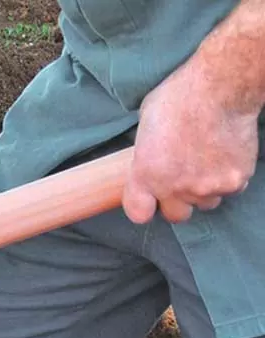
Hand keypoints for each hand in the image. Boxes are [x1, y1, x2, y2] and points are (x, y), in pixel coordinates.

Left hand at [123, 57, 258, 224]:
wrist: (223, 85)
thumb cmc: (181, 96)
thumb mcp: (146, 125)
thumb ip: (147, 153)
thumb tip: (150, 159)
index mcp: (145, 176)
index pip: (139, 213)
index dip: (146, 206)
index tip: (151, 199)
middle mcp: (173, 188)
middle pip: (176, 214)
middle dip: (180, 200)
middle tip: (186, 176)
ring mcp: (205, 187)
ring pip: (206, 202)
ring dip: (206, 188)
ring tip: (209, 159)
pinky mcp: (234, 181)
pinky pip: (231, 188)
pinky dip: (230, 175)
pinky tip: (227, 153)